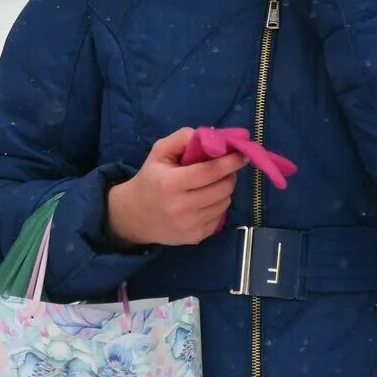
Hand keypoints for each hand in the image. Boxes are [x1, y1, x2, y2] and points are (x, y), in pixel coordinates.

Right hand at [107, 127, 245, 245]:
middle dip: (229, 175)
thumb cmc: (150, 179)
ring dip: (224, 190)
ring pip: (224, 203)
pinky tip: (205, 200)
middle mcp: (181, 207)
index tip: (242, 155)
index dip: (230, 162)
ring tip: (212, 184)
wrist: (134, 216)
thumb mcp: (159, 152)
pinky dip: (218, 206)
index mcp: (171, 183)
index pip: (210, 171)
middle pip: (222, 188)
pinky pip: (219, 217)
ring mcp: (189, 225)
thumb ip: (182, 139)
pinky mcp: (195, 238)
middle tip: (225, 169)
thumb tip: (210, 138)